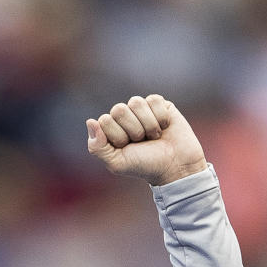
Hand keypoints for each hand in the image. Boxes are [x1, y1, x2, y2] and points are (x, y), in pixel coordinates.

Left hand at [86, 95, 206, 185]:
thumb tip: (90, 121)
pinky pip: (154, 100)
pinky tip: (165, 127)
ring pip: (136, 102)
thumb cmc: (144, 165)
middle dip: (133, 130)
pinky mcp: (160, 104)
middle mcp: (124, 117)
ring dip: (148, 124)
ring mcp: (141, 109)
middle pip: (119, 109)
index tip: (128, 147)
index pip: (105, 120)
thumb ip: (97, 147)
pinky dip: (161, 117)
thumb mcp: (117, 163)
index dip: (118, 136)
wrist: (175, 166)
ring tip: (154, 136)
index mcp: (110, 129)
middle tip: (142, 141)